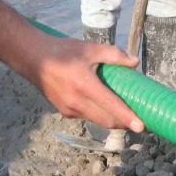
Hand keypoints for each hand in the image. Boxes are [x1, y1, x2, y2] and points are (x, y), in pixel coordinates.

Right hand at [0, 0, 142, 132]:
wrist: (33, 59)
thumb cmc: (63, 52)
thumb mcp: (89, 49)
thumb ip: (113, 55)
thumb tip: (134, 62)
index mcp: (85, 85)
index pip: (112, 106)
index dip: (128, 117)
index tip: (142, 127)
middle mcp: (77, 102)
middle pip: (107, 121)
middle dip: (124, 123)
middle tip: (139, 120)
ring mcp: (69, 109)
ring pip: (97, 121)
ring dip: (111, 120)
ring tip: (124, 114)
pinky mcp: (64, 112)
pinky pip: (86, 117)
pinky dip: (98, 115)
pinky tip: (103, 106)